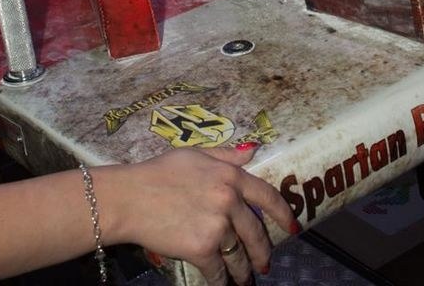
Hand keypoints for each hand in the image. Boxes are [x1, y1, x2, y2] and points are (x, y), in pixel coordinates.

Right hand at [102, 145, 296, 285]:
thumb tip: (254, 150)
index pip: (267, 196)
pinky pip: (219, 272)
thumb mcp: (195, 155)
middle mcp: (228, 200)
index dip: (283, 214)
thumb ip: (226, 156)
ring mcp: (217, 226)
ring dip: (242, 271)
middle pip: (256, 233)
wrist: (131, 197)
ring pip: (239, 256)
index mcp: (230, 176)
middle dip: (262, 253)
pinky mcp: (202, 249)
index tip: (293, 228)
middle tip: (263, 265)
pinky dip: (221, 281)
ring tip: (242, 278)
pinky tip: (220, 283)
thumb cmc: (159, 172)